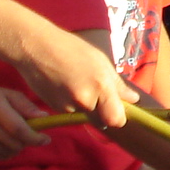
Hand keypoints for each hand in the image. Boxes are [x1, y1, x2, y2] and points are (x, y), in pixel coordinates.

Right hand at [0, 89, 47, 158]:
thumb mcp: (7, 95)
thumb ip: (25, 105)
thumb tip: (44, 117)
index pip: (17, 128)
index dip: (34, 137)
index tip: (46, 139)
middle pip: (12, 144)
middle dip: (25, 143)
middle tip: (27, 138)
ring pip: (4, 153)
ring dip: (13, 150)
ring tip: (12, 139)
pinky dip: (1, 154)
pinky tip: (0, 144)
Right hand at [9, 28, 134, 130]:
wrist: (36, 47)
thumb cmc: (72, 49)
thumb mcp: (101, 62)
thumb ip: (118, 84)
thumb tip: (133, 99)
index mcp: (101, 86)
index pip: (116, 120)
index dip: (119, 118)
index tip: (119, 110)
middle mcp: (84, 100)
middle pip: (101, 122)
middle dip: (103, 114)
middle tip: (100, 98)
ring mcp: (67, 105)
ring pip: (85, 115)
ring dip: (86, 106)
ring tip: (78, 83)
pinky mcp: (53, 107)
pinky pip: (70, 111)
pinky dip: (71, 103)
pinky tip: (66, 86)